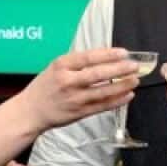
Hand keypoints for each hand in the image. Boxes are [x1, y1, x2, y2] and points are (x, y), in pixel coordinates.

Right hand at [18, 47, 138, 130]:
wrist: (31, 111)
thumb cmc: (45, 87)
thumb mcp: (56, 67)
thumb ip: (77, 63)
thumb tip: (105, 56)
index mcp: (61, 66)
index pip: (89, 57)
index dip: (108, 54)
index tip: (123, 53)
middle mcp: (68, 81)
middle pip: (98, 74)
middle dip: (120, 69)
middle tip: (134, 66)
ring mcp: (75, 98)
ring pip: (103, 91)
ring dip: (122, 85)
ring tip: (135, 80)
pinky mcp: (80, 112)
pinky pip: (103, 106)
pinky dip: (117, 101)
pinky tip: (128, 95)